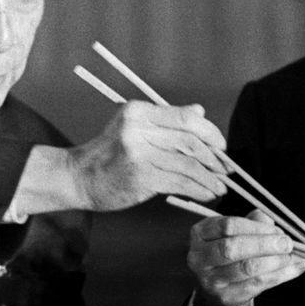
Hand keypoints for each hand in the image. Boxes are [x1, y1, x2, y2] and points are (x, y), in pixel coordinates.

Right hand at [67, 101, 228, 210]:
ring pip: (188, 164)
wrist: (78, 177)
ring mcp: (139, 153)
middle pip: (191, 140)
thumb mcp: (134, 128)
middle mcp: (139, 128)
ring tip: (220, 187)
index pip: (186, 118)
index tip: (222, 146)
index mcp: (139, 111)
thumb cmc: (110, 154)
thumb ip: (166, 120)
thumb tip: (200, 111)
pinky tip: (206, 194)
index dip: (210, 133)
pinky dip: (198, 189)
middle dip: (215, 157)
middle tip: (226, 169)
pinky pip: (180, 182)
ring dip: (210, 178)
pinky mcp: (140, 176)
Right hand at [188, 210, 304, 305]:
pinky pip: (257, 284)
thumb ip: (253, 223)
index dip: (255, 227)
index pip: (227, 226)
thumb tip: (272, 223)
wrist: (220, 292)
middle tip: (286, 243)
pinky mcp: (226, 297)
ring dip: (275, 261)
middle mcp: (200, 258)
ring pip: (247, 268)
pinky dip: (280, 275)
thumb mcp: (237, 234)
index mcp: (200, 234)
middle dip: (264, 244)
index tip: (276, 229)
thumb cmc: (231, 255)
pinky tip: (295, 268)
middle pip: (232, 247)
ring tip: (293, 256)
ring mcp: (211, 280)